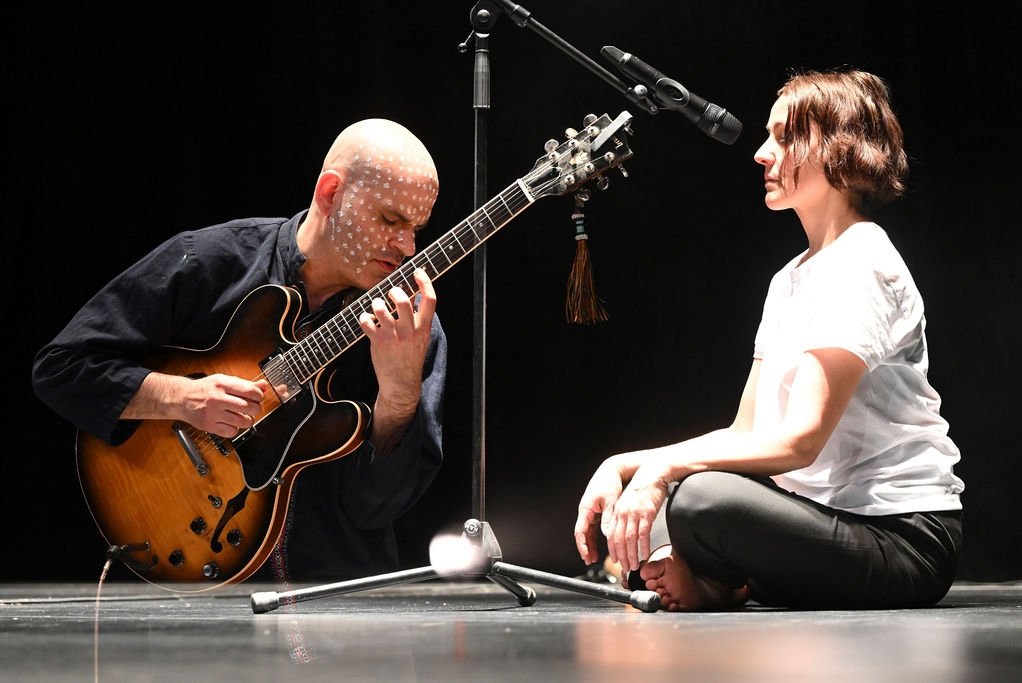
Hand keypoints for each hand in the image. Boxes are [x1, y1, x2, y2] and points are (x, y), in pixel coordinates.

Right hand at [174, 373, 268, 438]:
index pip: (249, 391)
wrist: (182, 398)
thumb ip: (245, 384)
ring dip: (248, 420)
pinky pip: (231, 432)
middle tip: (253, 408)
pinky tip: (233, 423)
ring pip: (242, 421)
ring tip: (245, 416)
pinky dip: (236, 429)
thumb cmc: (205, 388)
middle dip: (256, 408)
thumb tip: (264, 386)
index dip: (259, 396)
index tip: (258, 397)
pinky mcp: (209, 426)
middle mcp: (217, 398)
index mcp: (222, 384)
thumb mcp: (224, 380)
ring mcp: (212, 413)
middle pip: (248, 407)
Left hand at [358, 268, 435, 448]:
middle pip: (402, 300)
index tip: (417, 271)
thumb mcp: (421, 338)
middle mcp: (410, 330)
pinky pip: (366, 322)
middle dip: (394, 290)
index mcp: (423, 327)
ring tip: (376, 306)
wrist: (402, 384)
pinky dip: (363, 317)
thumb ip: (418, 319)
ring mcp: (393, 336)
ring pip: (381, 309)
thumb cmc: (410, 358)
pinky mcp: (378, 342)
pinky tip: (367, 320)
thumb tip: (412, 296)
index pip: (430, 299)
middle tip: (390, 292)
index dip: (424, 282)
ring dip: (376, 303)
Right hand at [573, 461, 624, 565]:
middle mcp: (585, 511)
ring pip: (587, 532)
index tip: (586, 555)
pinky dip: (594, 537)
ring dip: (589, 544)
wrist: (610, 470)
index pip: (580, 531)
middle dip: (585, 548)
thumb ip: (608, 518)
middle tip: (589, 561)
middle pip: (582, 534)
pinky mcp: (595, 511)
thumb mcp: (611, 501)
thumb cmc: (609, 483)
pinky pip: (592, 527)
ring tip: (593, 557)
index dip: (582, 544)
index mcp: (586, 508)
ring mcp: (590, 511)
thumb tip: (607, 534)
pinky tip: (598, 546)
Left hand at [601, 460, 671, 572]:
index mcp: (617, 511)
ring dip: (632, 555)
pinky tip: (645, 553)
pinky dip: (643, 546)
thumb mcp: (628, 502)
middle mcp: (623, 513)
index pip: (611, 535)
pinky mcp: (646, 513)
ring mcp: (634, 513)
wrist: (652, 474)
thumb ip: (624, 516)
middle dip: (622, 556)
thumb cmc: (642, 488)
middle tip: (626, 567)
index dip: (613, 550)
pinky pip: (643, 533)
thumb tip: (624, 531)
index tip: (617, 560)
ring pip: (630, 539)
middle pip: (619, 540)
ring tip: (635, 565)